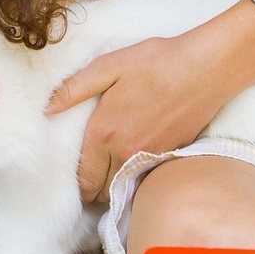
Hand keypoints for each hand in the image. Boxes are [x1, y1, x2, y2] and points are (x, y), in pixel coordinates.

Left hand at [46, 33, 223, 202]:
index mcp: (105, 133)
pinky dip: (137, 177)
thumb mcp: (107, 66)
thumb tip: (47, 108)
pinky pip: (147, 177)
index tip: (73, 181)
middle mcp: (126, 152)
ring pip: (126, 187)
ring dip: (114, 186)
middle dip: (92, 190)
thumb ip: (73, 90)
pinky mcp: (172, 154)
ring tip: (107, 173)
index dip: (76, 186)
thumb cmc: (155, 62)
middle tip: (88, 178)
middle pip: (103, 190)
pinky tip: (132, 162)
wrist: (207, 67)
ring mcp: (151, 156)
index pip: (85, 178)